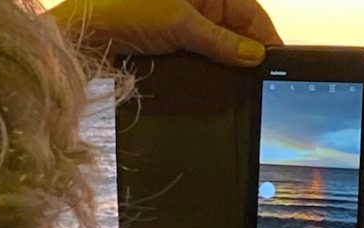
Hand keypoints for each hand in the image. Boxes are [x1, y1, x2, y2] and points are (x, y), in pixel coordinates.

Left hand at [50, 0, 281, 65]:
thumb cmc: (123, 10)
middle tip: (258, 79)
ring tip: (239, 83)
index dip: (265, 36)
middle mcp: (198, 2)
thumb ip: (219, 40)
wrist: (86, 32)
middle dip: (246, 53)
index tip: (277, 60)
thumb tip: (253, 54)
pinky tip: (214, 81)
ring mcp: (184, 22)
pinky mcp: (172, 41)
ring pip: (218, 45)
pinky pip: (199, 54)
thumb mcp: (180, 24)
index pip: (249, 11)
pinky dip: (207, 67)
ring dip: (226, 62)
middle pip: (235, 29)